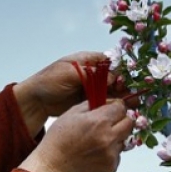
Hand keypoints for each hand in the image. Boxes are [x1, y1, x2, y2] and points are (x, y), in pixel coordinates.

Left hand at [13, 52, 129, 135]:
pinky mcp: (88, 100)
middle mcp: (91, 72)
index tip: (127, 81)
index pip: (109, 63)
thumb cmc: (48, 81)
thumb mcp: (68, 73)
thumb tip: (110, 77)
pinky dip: (112, 106)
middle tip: (135, 96)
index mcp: (87, 60)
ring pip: (111, 90)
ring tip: (134, 105)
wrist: (35, 100)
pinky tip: (122, 111)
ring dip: (122, 97)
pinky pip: (104, 101)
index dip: (120, 71)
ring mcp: (90, 87)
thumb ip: (90, 74)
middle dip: (124, 86)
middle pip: (113, 77)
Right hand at [18, 100, 133, 171]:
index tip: (111, 111)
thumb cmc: (58, 140)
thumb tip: (108, 102)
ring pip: (124, 140)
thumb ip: (92, 105)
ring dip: (115, 138)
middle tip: (108, 125)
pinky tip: (95, 154)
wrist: (53, 167)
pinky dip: (110, 154)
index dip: (116, 107)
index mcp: (99, 121)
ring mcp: (111, 154)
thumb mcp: (71, 113)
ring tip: (97, 141)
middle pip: (129, 123)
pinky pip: (118, 156)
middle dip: (121, 121)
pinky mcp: (111, 168)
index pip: (121, 107)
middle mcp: (108, 137)